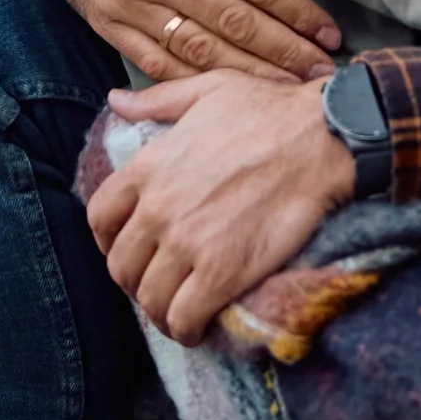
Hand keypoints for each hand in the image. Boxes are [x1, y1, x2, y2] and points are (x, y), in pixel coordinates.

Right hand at [8, 0, 338, 81]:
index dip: (296, 12)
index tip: (328, 33)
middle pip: (234, 26)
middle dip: (285, 53)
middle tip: (324, 74)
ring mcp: (128, 5)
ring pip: (200, 52)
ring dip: (249, 75)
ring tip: (289, 89)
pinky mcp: (107, 24)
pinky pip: (157, 64)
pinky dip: (195, 82)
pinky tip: (228, 94)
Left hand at [85, 71, 352, 343]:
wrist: (321, 137)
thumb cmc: (269, 110)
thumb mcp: (206, 89)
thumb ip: (156, 101)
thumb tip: (116, 101)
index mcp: (149, 166)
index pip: (99, 218)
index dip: (108, 240)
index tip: (127, 248)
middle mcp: (158, 209)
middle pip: (121, 266)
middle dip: (134, 281)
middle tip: (158, 283)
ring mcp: (188, 243)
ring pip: (149, 297)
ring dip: (159, 311)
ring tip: (177, 311)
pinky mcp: (222, 272)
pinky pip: (183, 317)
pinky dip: (184, 330)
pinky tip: (196, 328)